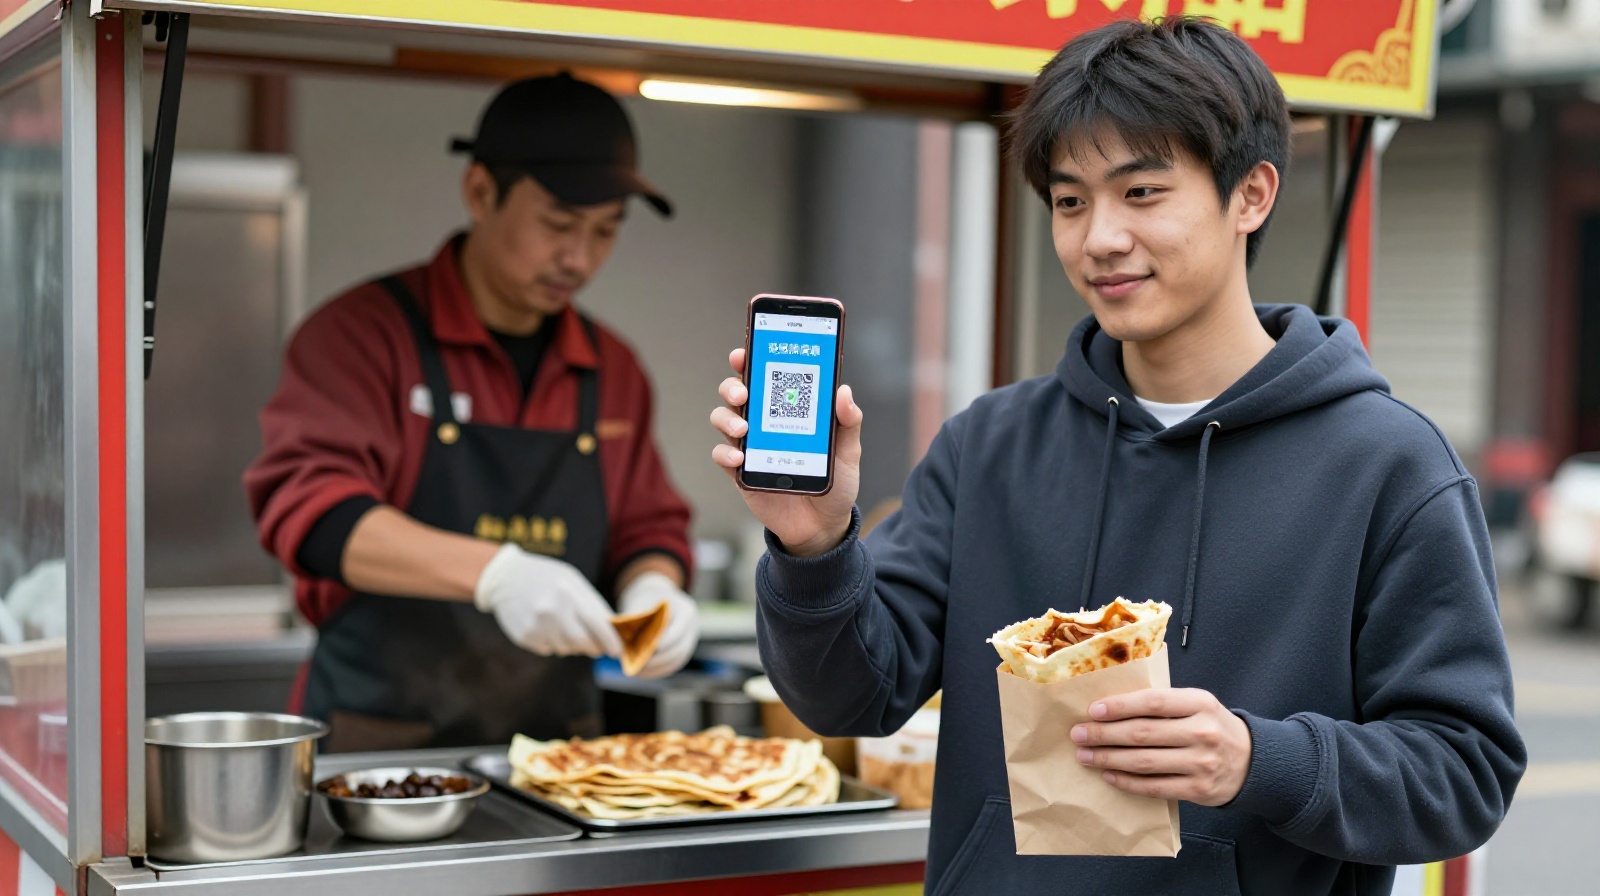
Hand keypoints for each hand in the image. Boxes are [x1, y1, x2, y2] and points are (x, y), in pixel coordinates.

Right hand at [473, 544, 623, 657]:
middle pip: (582, 643)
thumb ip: (592, 604)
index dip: (610, 641)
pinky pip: (548, 650)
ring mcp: (536, 626)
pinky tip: (547, 627)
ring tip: (565, 627)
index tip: (617, 651)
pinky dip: (554, 643)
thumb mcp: (572, 580)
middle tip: (597, 647)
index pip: (597, 624)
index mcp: (568, 593)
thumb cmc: (546, 576)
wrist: (505, 577)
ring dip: (572, 645)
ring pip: (565, 649)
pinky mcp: (524, 637)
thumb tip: (613, 630)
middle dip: (593, 647)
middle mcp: (551, 611)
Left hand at [618, 571, 698, 677]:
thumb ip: (639, 619)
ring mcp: (689, 641)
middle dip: (660, 659)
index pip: (679, 630)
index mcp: (686, 611)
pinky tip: (643, 672)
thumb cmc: (647, 599)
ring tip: (638, 671)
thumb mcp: (643, 602)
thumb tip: (626, 641)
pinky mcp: (682, 651)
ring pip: (677, 660)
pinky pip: (673, 665)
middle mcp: (692, 627)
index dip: (667, 641)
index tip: (651, 649)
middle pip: (680, 648)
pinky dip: (658, 670)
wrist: (656, 598)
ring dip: (658, 668)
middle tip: (641, 664)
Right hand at [709, 348, 862, 556]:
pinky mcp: (741, 472)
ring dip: (727, 418)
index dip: (751, 359)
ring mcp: (749, 446)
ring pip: (723, 419)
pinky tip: (740, 458)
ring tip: (744, 429)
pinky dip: (726, 454)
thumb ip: (848, 422)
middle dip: (733, 385)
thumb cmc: (834, 481)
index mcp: (787, 409)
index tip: (745, 350)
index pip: (765, 376)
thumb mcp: (848, 451)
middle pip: (736, 393)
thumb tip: (843, 392)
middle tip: (743, 392)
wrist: (824, 525)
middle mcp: (764, 422)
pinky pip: (722, 456)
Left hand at [1070, 688, 1252, 806]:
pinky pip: (1154, 787)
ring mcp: (1201, 763)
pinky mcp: (1198, 789)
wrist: (1252, 762)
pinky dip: (1127, 782)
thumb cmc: (1211, 727)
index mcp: (1200, 703)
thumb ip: (1164, 704)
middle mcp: (1202, 732)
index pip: (1153, 702)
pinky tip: (1109, 775)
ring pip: (1144, 762)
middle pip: (1142, 733)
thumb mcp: (1197, 705)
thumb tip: (1111, 705)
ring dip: (1109, 759)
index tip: (1093, 710)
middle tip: (1079, 734)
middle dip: (1104, 734)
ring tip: (1086, 756)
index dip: (1120, 706)